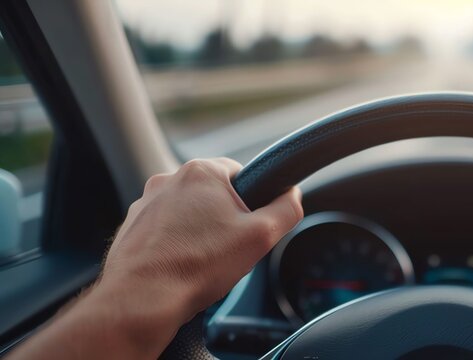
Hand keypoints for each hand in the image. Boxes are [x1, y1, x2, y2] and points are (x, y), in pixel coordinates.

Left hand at [9, 158, 302, 358]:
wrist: (143, 299)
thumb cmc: (198, 266)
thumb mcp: (262, 236)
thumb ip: (286, 209)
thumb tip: (292, 195)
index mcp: (201, 172)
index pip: (241, 173)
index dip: (252, 202)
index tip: (249, 227)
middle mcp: (168, 179)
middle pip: (213, 194)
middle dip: (224, 219)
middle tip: (228, 248)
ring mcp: (145, 203)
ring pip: (187, 213)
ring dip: (198, 232)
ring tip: (202, 261)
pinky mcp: (131, 226)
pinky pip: (164, 230)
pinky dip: (175, 245)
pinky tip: (181, 267)